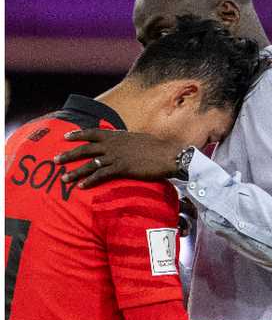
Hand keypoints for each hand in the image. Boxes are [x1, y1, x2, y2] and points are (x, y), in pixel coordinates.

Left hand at [54, 129, 180, 188]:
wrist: (169, 155)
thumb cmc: (158, 147)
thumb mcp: (139, 139)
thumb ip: (127, 140)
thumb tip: (123, 140)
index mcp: (117, 136)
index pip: (93, 133)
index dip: (78, 134)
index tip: (66, 136)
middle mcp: (113, 145)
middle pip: (85, 149)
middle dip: (69, 154)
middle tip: (55, 159)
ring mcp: (117, 156)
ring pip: (90, 164)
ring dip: (75, 171)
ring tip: (64, 178)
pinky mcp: (122, 168)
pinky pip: (101, 175)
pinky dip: (90, 181)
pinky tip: (81, 186)